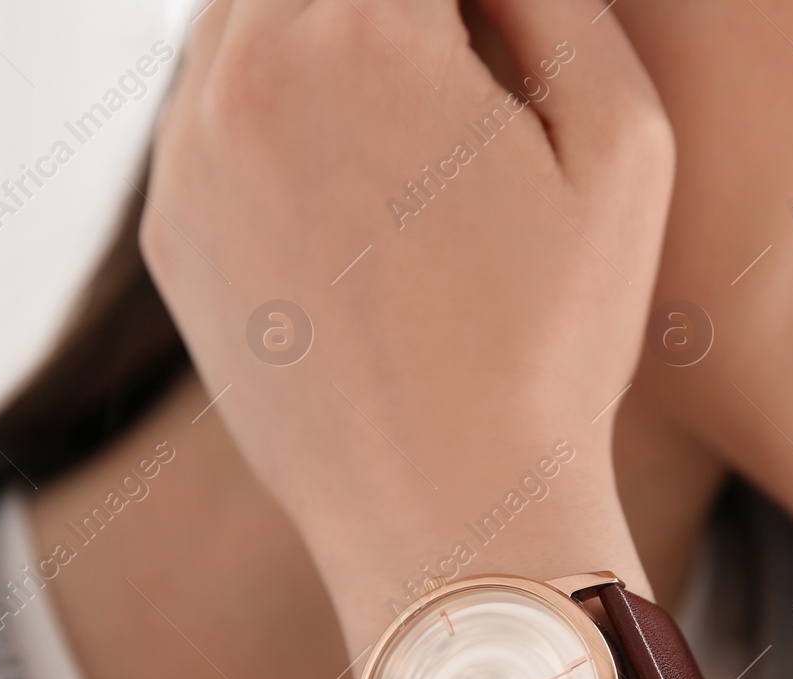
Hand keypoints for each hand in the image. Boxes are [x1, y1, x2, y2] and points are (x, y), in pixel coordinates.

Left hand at [143, 0, 674, 651]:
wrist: (445, 513)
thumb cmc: (554, 341)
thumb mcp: (622, 142)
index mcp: (364, 32)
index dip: (469, 4)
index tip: (493, 55)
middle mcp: (248, 74)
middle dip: (389, 11)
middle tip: (454, 81)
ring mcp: (190, 156)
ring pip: (239, 17)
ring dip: (318, 27)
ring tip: (405, 112)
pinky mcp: (170, 229)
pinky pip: (202, 108)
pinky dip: (266, 101)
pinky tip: (341, 171)